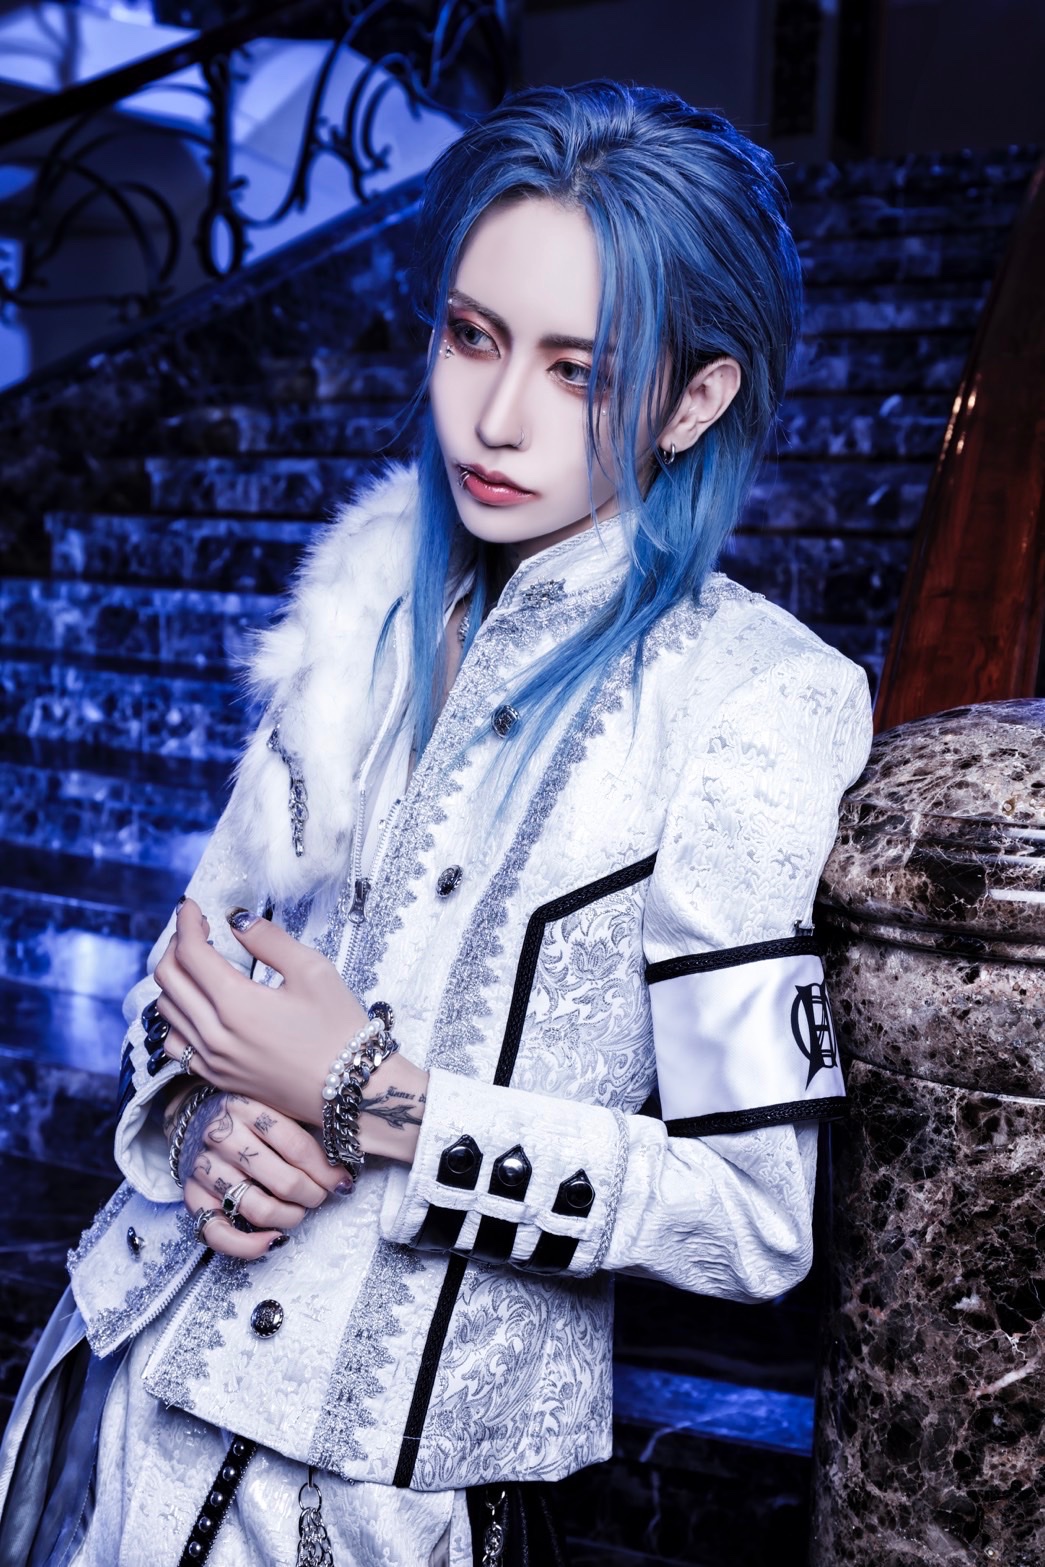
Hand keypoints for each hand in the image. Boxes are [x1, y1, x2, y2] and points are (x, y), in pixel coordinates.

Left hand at [154, 900, 428, 1159]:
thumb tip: (237, 920)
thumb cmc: (338, 1029)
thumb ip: (269, 939)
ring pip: (166, 1011)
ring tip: (195, 964)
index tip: (191, 906)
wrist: (349, 1089)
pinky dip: (176, 1017)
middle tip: (195, 930)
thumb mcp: (313, 970)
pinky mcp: (216, 1078)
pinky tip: (196, 1006)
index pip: (190, 953)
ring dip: (173, 980)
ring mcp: (212, 1060)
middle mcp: (215, 1034)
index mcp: (236, 1004)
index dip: (186, 922)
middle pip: (168, 979)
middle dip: (175, 945)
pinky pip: (175, 1044)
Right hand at [163, 1088, 348, 1260]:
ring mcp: (205, 1168)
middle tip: (321, 1195)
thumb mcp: (271, 1103)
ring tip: (299, 1211)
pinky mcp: (191, 1195)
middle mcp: (223, 1137)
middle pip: (284, 1181)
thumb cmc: (245, 1114)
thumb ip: (299, 1124)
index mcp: (248, 1108)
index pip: (297, 1147)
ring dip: (290, 1217)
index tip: (342, 1182)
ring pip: (259, 1208)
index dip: (326, 1171)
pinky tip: (272, 1240)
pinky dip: (248, 1246)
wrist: (190, 1115)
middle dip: (313, 1195)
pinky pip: (218, 1233)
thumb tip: (342, 1163)